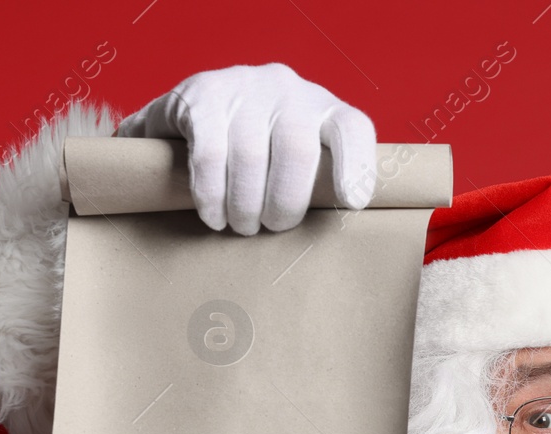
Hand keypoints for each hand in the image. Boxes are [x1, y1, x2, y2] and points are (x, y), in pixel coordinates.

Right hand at [115, 62, 377, 234]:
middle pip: (297, 150)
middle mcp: (287, 89)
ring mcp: (244, 87)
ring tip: (242, 225)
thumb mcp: (294, 156)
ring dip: (245, 206)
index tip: (353, 203)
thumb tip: (333, 229)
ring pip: (250, 157)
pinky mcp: (204, 96)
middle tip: (272, 226)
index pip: (352, 127)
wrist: (193, 110)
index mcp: (321, 107)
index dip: (357, 166)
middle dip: (285, 203)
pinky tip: (215, 216)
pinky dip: (212, 195)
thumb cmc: (258, 147)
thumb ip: (315, 180)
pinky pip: (210, 155)